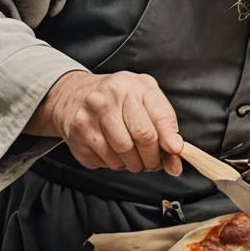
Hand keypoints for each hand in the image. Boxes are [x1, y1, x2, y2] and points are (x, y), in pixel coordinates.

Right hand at [29, 70, 182, 174]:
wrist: (73, 95)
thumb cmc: (117, 99)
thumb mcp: (145, 101)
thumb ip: (165, 126)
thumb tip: (176, 160)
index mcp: (135, 86)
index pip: (159, 116)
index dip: (170, 138)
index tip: (175, 151)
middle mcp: (112, 97)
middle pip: (143, 137)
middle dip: (152, 157)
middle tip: (152, 162)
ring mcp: (92, 115)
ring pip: (122, 154)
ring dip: (132, 164)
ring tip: (132, 157)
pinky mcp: (78, 133)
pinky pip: (103, 162)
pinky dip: (113, 164)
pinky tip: (112, 152)